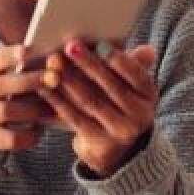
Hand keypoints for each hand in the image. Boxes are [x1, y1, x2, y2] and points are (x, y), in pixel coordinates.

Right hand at [0, 44, 52, 155]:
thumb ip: (21, 73)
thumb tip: (55, 63)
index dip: (9, 55)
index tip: (27, 50)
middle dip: (28, 82)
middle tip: (54, 79)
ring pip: (4, 111)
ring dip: (32, 110)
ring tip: (52, 110)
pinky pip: (7, 139)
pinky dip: (27, 135)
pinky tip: (38, 131)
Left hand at [38, 40, 157, 177]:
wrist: (118, 149)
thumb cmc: (120, 103)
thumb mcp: (132, 86)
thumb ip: (133, 65)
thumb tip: (147, 50)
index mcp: (149, 95)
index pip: (137, 75)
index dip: (119, 60)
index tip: (100, 45)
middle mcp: (140, 115)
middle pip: (111, 87)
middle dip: (89, 65)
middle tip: (69, 47)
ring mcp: (119, 131)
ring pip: (90, 102)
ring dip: (69, 80)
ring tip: (53, 63)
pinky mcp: (98, 143)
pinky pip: (75, 118)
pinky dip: (58, 101)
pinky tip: (44, 87)